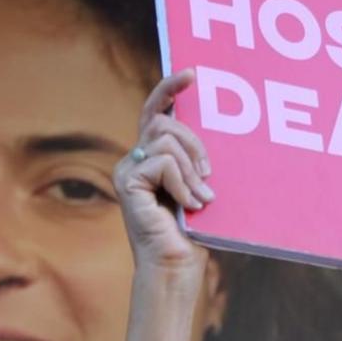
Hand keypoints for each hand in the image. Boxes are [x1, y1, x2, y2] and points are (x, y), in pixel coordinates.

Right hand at [116, 70, 214, 273]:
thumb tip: (213, 131)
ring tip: (200, 199)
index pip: (155, 111)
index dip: (170, 89)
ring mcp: (127, 170)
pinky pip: (163, 163)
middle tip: (208, 177)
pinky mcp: (128, 183)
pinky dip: (182, 184)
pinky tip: (188, 206)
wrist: (175, 267)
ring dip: (192, 170)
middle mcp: (134, 159)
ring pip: (166, 141)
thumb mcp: (199, 185)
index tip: (192, 73)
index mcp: (151, 157)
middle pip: (166, 122)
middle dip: (195, 145)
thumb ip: (197, 159)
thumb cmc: (192, 232)